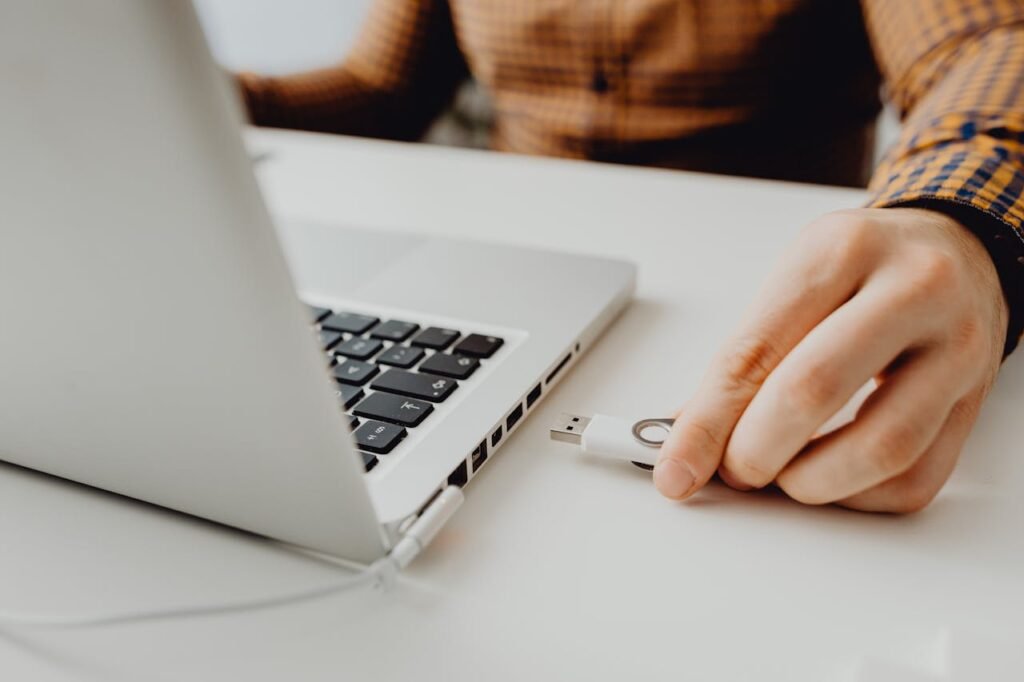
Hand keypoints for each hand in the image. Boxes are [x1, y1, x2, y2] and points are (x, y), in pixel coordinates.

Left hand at [654, 208, 1008, 511]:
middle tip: (733, 468)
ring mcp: (956, 347)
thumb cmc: (864, 269)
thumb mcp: (795, 282)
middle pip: (813, 392)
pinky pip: (915, 479)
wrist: (958, 252)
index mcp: (841, 251)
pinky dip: (856, 497)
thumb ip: (742, 358)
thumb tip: (685, 436)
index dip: (707, 423)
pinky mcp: (976, 402)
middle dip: (754, 452)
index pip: (756, 350)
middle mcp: (911, 291)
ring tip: (782, 473)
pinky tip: (830, 477)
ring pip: (879, 448)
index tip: (675, 468)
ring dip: (809, 483)